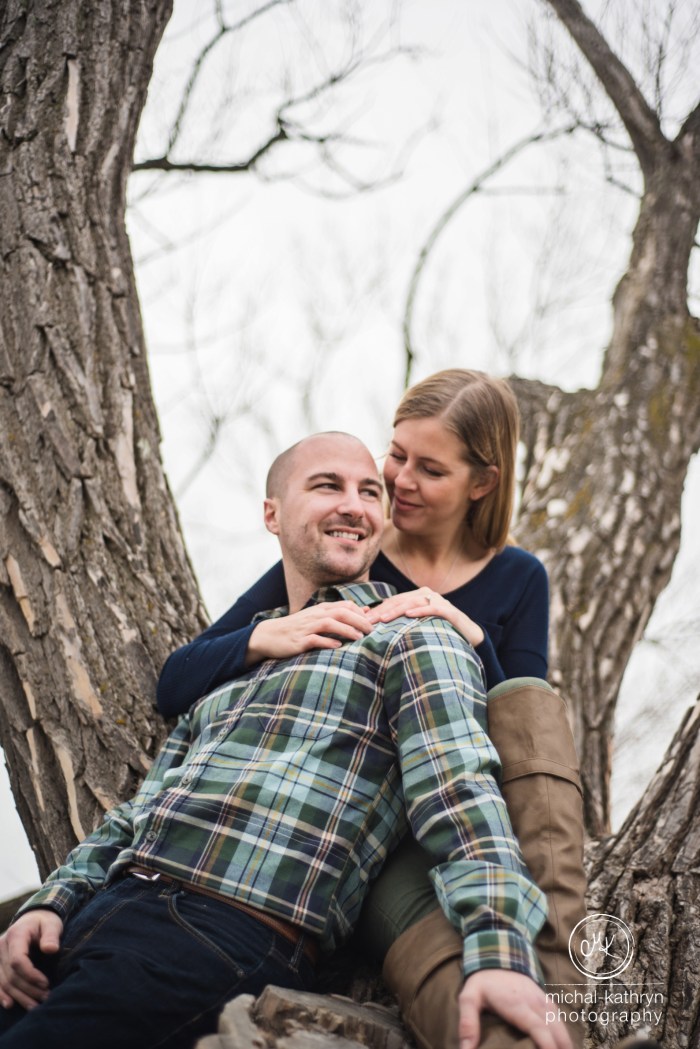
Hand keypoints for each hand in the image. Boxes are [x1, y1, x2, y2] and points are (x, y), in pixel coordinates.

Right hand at [0, 909, 62, 1010]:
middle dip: (28, 989)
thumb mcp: (52, 924)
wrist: (33, 918)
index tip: (46, 984)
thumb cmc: (45, 922)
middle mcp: (2, 946)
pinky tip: (10, 1004)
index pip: (17, 961)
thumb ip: (51, 936)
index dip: (30, 975)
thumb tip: (51, 949)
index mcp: (16, 935)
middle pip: (11, 975)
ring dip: (19, 996)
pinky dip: (2, 994)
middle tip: (46, 997)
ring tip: (35, 1006)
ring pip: (4, 981)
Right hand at [246, 601, 372, 665]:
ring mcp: (306, 628)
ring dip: (346, 629)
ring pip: (329, 624)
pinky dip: (327, 641)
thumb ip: (338, 614)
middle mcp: (314, 616)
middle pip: (340, 613)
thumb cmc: (297, 628)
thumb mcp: (316, 618)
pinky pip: (314, 639)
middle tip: (371, 630)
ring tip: (359, 637)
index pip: (344, 606)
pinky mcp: (299, 641)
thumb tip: (364, 611)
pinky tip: (338, 646)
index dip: (360, 613)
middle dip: (358, 620)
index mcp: (320, 610)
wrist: (269, 635)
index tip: (372, 622)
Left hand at [364, 589, 483, 646]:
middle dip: (382, 611)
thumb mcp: (419, 623)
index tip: (364, 620)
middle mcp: (427, 594)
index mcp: (418, 595)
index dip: (378, 609)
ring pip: (413, 603)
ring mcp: (438, 600)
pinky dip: (419, 610)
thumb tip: (380, 621)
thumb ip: (404, 619)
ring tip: (383, 619)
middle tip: (368, 621)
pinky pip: (432, 608)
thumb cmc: (440, 629)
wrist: (469, 633)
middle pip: (400, 601)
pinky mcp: (448, 610)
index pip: (394, 601)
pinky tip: (408, 615)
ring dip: (396, 611)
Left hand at [458, 970, 572, 1048]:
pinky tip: (564, 1044)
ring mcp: (541, 999)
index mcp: (517, 1005)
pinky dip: (563, 1032)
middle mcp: (534, 1002)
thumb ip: (468, 1022)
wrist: (496, 954)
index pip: (538, 1027)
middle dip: (561, 1046)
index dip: (548, 1045)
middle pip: (554, 1029)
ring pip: (559, 1024)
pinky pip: (558, 1017)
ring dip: (565, 1042)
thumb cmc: (482, 982)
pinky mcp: (545, 998)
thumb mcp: (469, 998)